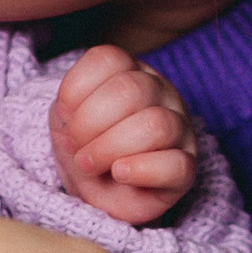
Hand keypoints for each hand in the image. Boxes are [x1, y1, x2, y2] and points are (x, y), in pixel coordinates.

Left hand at [49, 44, 196, 220]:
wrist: (99, 194)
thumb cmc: (87, 150)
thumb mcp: (65, 123)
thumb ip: (67, 110)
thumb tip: (75, 117)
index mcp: (130, 72)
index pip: (108, 59)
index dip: (76, 90)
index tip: (65, 117)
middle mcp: (160, 91)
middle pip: (130, 90)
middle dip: (89, 123)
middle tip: (76, 147)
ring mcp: (179, 127)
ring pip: (155, 124)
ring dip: (109, 148)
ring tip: (90, 165)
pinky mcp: (186, 167)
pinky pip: (175, 164)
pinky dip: (140, 170)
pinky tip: (120, 173)